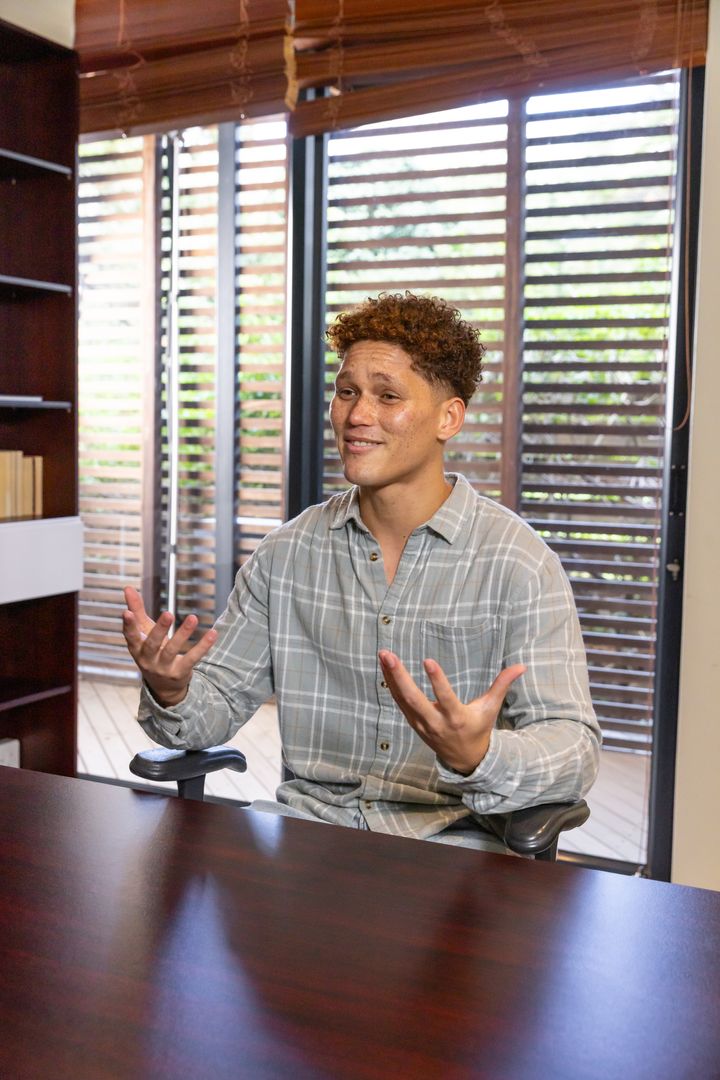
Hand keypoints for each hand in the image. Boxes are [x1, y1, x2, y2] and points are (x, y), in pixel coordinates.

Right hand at [121, 585, 217, 707]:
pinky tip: (212, 633)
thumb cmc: (151, 651)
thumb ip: (137, 609)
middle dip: (159, 629)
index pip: (130, 636)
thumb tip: (127, 587)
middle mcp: (147, 659)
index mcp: (136, 648)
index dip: (128, 625)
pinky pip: (192, 658)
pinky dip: (203, 646)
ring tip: (193, 618)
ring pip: (172, 651)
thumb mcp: (144, 631)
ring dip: (183, 634)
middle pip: (152, 644)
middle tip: (168, 613)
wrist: (163, 686)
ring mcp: (163, 668)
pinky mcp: (180, 672)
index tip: (127, 612)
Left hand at [378, 650, 525, 774]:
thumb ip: (502, 685)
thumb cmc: (479, 728)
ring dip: (390, 677)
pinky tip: (385, 668)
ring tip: (383, 655)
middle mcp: (436, 722)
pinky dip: (391, 685)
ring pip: (402, 700)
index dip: (437, 681)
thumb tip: (521, 666)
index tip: (428, 660)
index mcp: (457, 718)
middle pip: (413, 699)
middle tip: (388, 655)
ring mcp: (421, 724)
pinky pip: (399, 702)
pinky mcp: (413, 723)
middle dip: (399, 676)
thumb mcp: (491, 708)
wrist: (464, 760)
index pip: (445, 698)